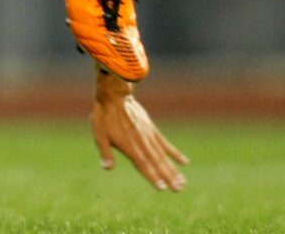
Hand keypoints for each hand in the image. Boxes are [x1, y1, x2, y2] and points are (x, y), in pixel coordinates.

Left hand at [91, 67, 187, 191]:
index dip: (152, 177)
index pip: (143, 165)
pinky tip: (184, 162)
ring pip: (163, 155)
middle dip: (168, 177)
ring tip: (183, 181)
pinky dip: (175, 153)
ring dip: (173, 169)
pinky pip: (165, 143)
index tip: (162, 188)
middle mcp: (142, 142)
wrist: (115, 95)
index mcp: (129, 146)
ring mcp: (149, 135)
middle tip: (179, 189)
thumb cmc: (104, 116)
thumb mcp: (99, 134)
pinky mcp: (152, 128)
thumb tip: (107, 168)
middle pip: (157, 163)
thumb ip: (105, 152)